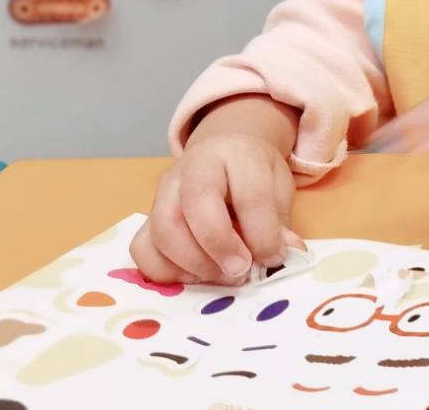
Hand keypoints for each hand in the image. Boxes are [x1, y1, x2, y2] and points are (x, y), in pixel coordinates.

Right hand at [130, 132, 298, 285]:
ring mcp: (165, 190)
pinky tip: (194, 275)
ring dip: (193, 263)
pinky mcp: (147, 215)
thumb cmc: (254, 174)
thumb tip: (285, 255)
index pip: (249, 194)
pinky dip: (166, 270)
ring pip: (163, 228)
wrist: (224, 152)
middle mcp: (194, 167)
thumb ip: (279, 223)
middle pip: (196, 205)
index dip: (262, 233)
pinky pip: (143, 247)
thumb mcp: (277, 188)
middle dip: (220, 246)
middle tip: (240, 271)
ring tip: (221, 276)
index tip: (273, 258)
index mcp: (237, 154)